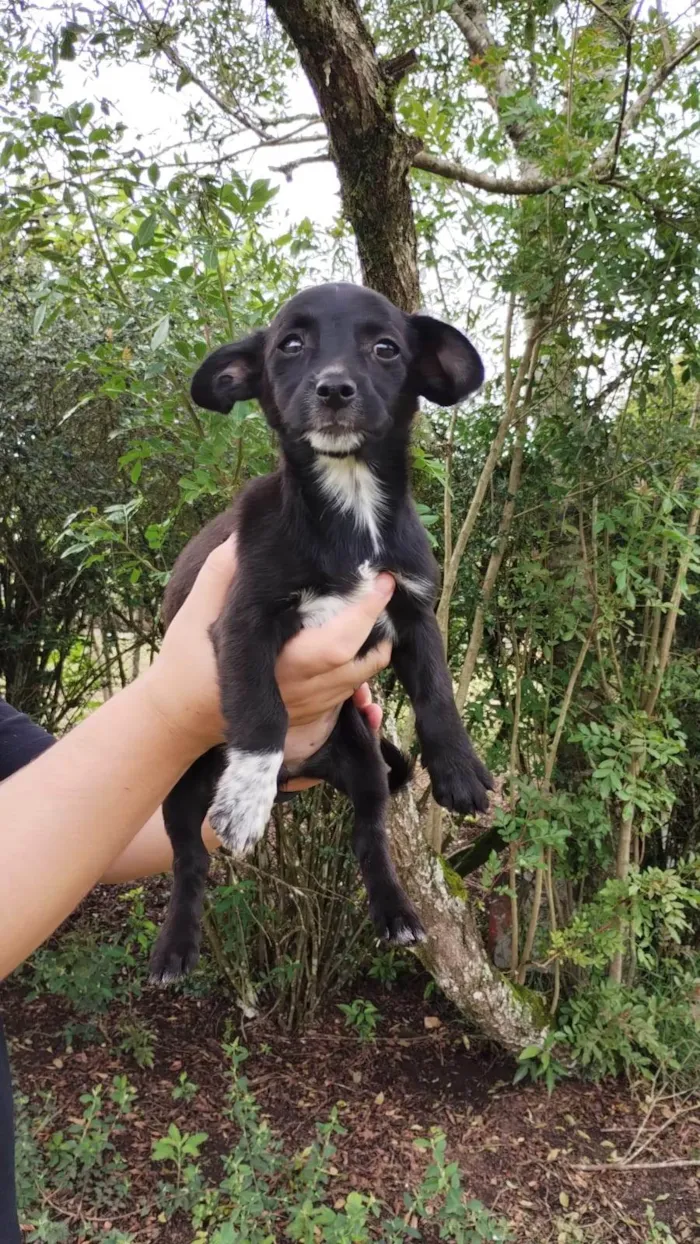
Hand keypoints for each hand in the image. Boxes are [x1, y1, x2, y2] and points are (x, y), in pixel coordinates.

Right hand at [146, 537, 393, 761]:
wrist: (182, 717)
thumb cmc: (189, 659)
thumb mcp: (195, 613)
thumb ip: (220, 573)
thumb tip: (245, 535)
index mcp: (275, 666)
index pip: (337, 644)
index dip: (365, 613)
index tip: (380, 578)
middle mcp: (299, 692)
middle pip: (361, 664)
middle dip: (381, 626)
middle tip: (384, 588)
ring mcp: (308, 709)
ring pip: (361, 679)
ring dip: (376, 644)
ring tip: (377, 608)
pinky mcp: (311, 719)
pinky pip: (351, 693)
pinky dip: (362, 665)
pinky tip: (362, 639)